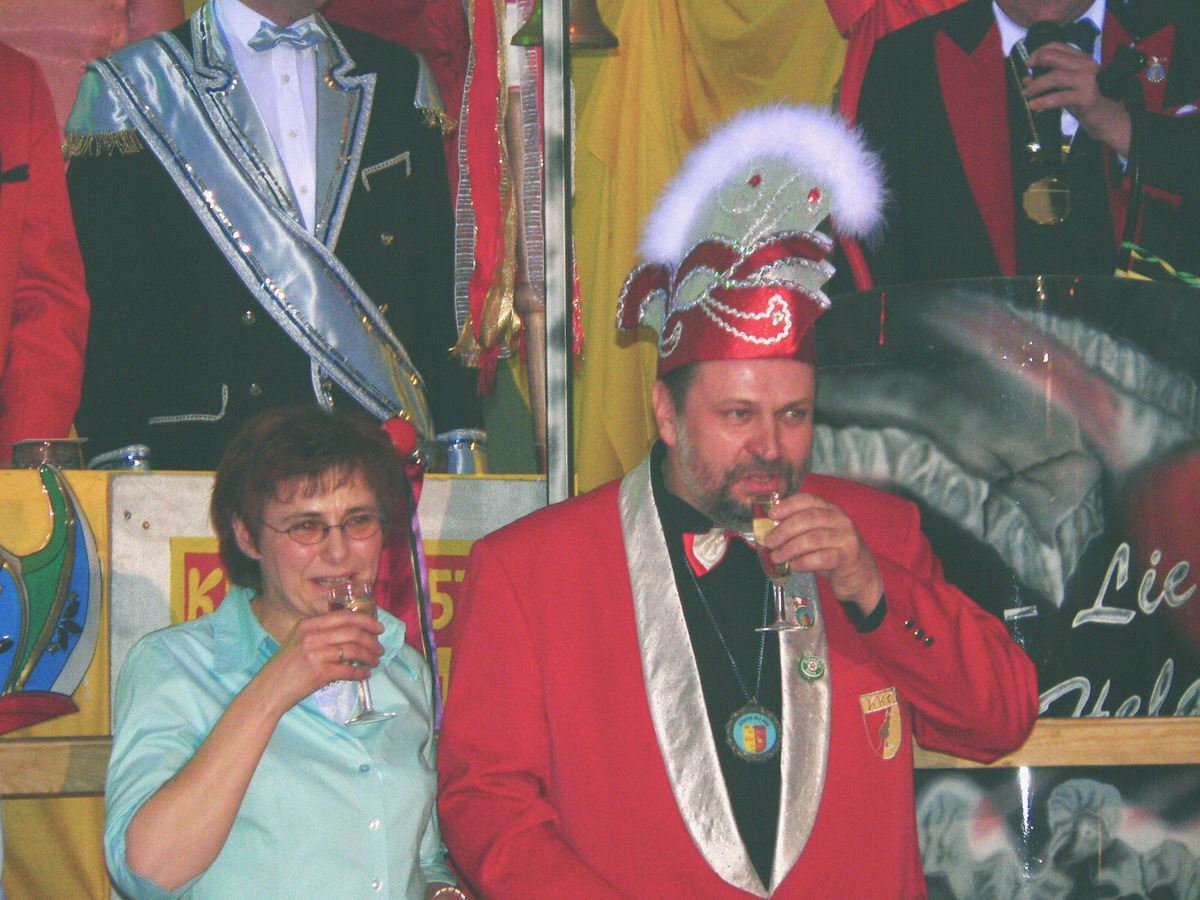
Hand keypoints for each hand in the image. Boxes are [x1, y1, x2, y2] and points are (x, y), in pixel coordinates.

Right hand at [256, 609, 383, 714]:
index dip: (366, 620)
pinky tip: (365, 675)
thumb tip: (354, 630)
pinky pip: (349, 670)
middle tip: (380, 648)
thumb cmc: (287, 666)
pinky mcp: (320, 673)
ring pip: (354, 650)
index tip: (378, 627)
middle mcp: (312, 635)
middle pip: (353, 631)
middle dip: (372, 640)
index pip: (345, 616)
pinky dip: (360, 673)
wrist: (269, 689)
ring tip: (375, 661)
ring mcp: (316, 654)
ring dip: (369, 656)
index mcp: (309, 624)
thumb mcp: (300, 640)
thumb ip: (322, 632)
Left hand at [763, 492, 883, 614]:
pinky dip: (804, 562)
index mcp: (829, 509)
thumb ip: (797, 530)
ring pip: (813, 538)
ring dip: (790, 548)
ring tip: (776, 556)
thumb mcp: (816, 534)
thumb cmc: (831, 551)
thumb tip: (769, 531)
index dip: (788, 505)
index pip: (808, 499)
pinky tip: (793, 566)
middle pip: (808, 518)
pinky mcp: (848, 556)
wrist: (858, 573)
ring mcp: (846, 537)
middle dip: (784, 530)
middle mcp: (839, 519)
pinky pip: (822, 558)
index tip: (772, 515)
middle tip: (769, 542)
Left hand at [1025, 43, 1131, 155]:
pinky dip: (1043, 101)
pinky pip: (1059, 97)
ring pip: (1055, 77)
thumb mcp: (1065, 87)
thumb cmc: (1083, 101)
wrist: (1104, 117)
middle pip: (1053, 57)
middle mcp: (1086, 65)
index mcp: (1081, 59)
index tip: (1028, 63)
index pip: (1057, 46)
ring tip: (1026, 94)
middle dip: (1035, 65)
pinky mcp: (1086, 96)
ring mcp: (1087, 79)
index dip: (1039, 52)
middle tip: (1025, 78)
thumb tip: (1026, 79)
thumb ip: (1048, 81)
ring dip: (1036, 86)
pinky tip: (1033, 105)